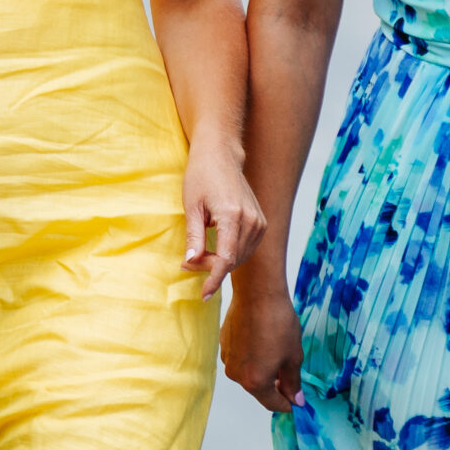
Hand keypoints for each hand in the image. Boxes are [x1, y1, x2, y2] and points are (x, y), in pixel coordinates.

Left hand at [181, 140, 265, 299]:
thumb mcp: (191, 206)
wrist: (221, 155)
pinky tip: (216, 248)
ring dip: (220, 262)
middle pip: (233, 260)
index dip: (214, 279)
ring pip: (240, 257)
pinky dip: (231, 254)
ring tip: (199, 254)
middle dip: (210, 267)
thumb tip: (191, 262)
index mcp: (232, 215)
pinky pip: (247, 248)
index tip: (204, 294)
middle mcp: (251, 220)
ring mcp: (259, 221)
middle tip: (188, 262)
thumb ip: (194, 236)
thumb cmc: (201, 175)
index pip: (226, 259)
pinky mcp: (261, 222)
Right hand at [222, 276, 302, 412]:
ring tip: (277, 350)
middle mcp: (237, 375)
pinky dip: (252, 356)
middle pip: (259, 389)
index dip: (287, 403)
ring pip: (249, 373)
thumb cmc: (277, 323)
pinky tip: (264, 339)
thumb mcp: (293, 356)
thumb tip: (297, 400)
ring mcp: (228, 359)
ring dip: (263, 369)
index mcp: (255, 382)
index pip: (273, 403)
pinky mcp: (224, 344)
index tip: (297, 400)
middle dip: (276, 385)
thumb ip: (293, 382)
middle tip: (291, 373)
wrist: (257, 292)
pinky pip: (241, 358)